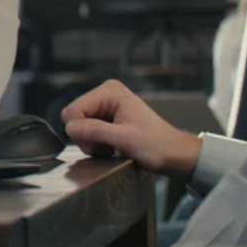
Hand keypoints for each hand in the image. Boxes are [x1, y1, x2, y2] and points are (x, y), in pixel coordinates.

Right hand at [61, 80, 201, 179]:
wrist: (176, 155)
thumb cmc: (159, 146)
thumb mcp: (126, 139)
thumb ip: (96, 131)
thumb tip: (70, 128)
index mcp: (110, 91)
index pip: (73, 110)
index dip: (81, 131)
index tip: (101, 144)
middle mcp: (106, 94)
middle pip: (74, 118)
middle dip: (86, 137)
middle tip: (108, 147)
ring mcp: (106, 106)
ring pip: (79, 126)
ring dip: (91, 143)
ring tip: (112, 148)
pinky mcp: (107, 118)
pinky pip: (87, 131)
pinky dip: (96, 143)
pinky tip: (111, 147)